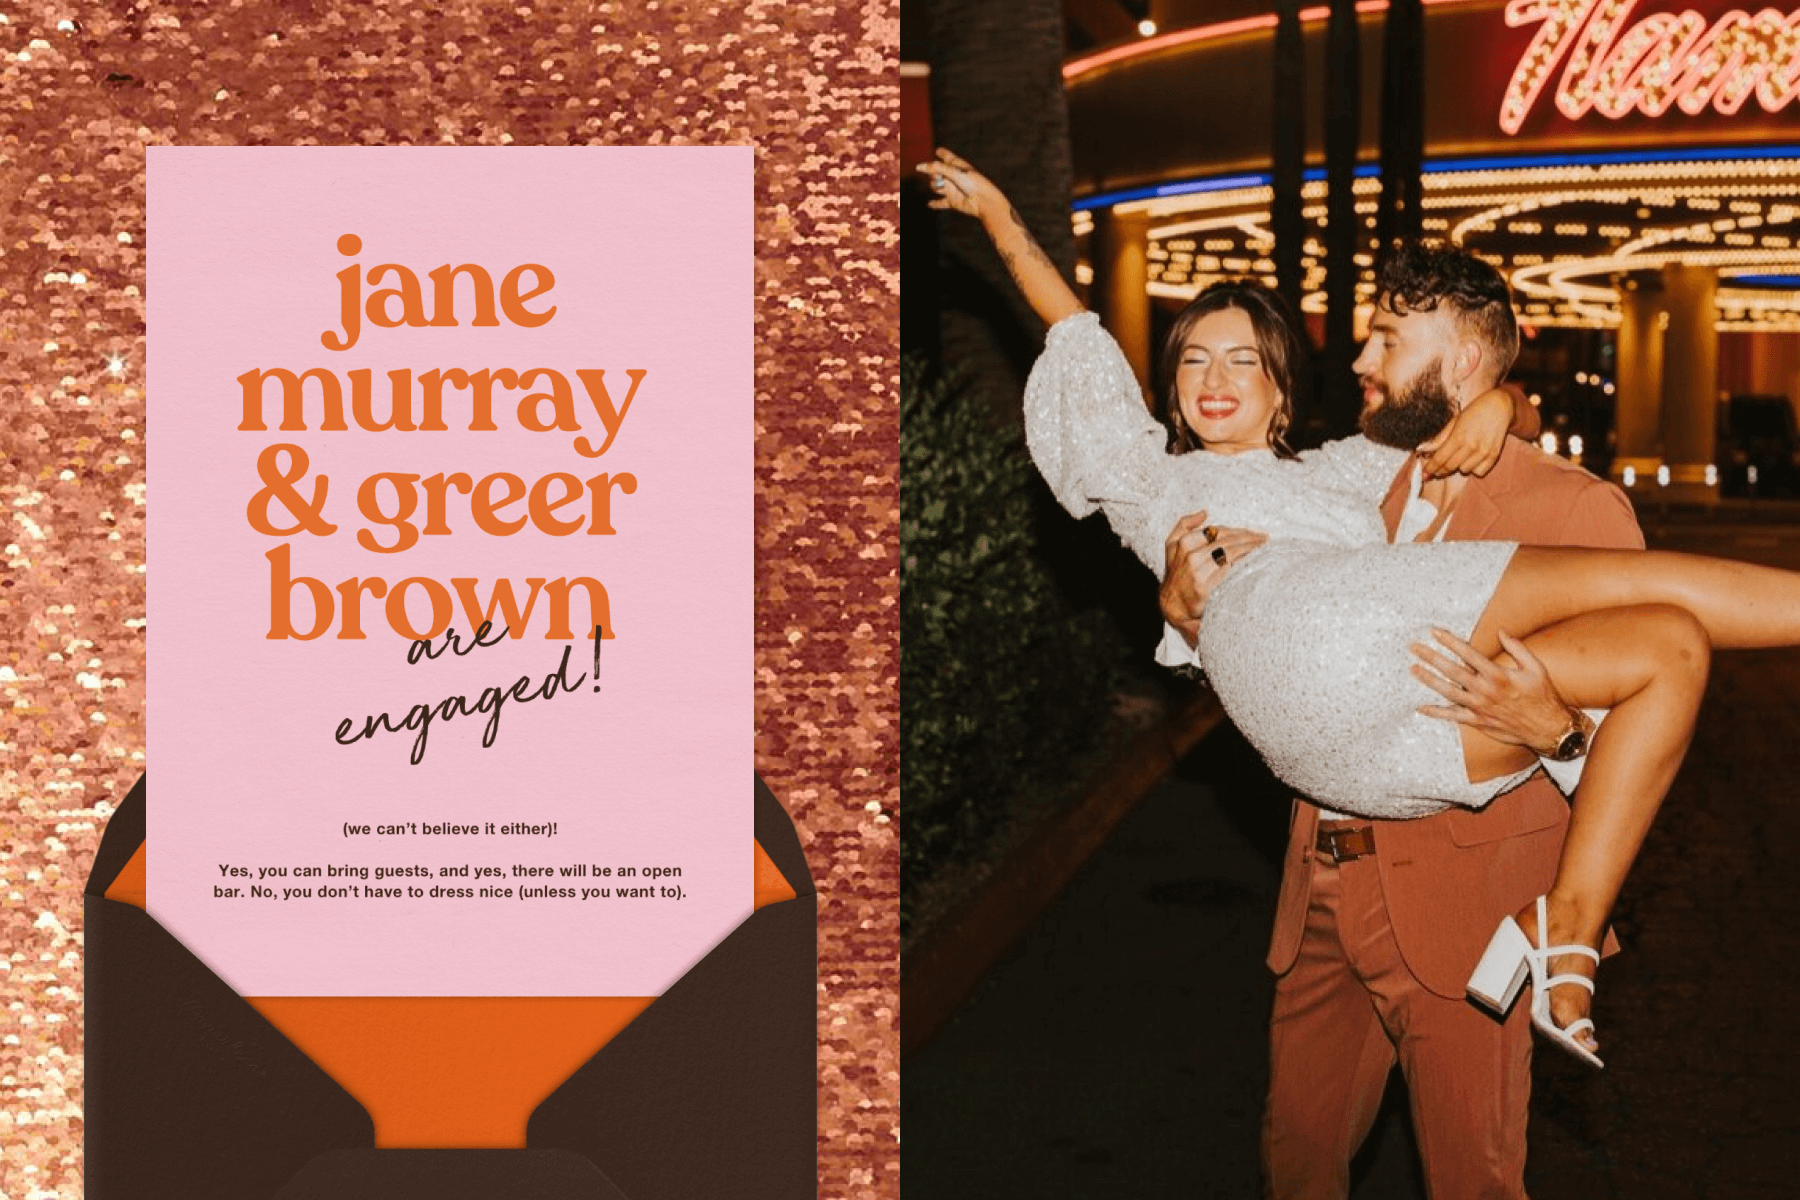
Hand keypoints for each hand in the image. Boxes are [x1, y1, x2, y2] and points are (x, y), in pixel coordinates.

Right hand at [916, 148, 1002, 222]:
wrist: (983, 202)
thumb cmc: (972, 183)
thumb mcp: (954, 172)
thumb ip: (937, 168)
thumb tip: (919, 167)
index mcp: (957, 166)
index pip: (948, 157)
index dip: (942, 153)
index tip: (938, 150)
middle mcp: (954, 177)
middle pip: (937, 173)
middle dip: (934, 173)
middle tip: (938, 176)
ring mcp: (952, 189)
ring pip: (936, 187)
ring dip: (935, 186)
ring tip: (940, 187)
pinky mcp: (952, 202)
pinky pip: (940, 203)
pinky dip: (935, 204)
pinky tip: (929, 204)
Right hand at [1159, 511, 1268, 646]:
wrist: (1171, 605)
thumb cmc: (1175, 574)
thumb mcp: (1171, 546)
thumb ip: (1184, 525)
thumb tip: (1204, 512)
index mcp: (1184, 542)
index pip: (1218, 531)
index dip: (1238, 531)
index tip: (1253, 533)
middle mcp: (1191, 555)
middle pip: (1227, 541)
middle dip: (1249, 537)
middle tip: (1264, 538)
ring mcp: (1198, 571)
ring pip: (1231, 553)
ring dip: (1250, 548)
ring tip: (1264, 546)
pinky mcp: (1205, 587)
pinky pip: (1229, 570)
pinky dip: (1244, 562)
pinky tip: (1255, 559)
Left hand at [1410, 627, 1573, 755]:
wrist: (1548, 728)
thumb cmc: (1543, 696)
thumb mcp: (1536, 667)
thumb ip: (1517, 648)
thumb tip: (1501, 631)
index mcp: (1498, 675)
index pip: (1468, 654)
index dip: (1450, 641)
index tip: (1434, 632)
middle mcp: (1485, 691)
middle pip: (1452, 671)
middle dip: (1431, 657)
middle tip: (1414, 647)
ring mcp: (1480, 707)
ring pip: (1448, 692)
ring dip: (1429, 680)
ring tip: (1413, 669)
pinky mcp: (1478, 721)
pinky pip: (1453, 717)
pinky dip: (1437, 712)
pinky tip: (1421, 707)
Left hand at [1417, 385, 1513, 477]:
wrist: (1499, 406)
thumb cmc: (1474, 412)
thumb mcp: (1453, 422)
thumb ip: (1439, 439)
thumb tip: (1422, 450)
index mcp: (1458, 436)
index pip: (1440, 459)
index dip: (1430, 468)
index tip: (1424, 474)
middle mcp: (1471, 446)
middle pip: (1450, 467)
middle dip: (1440, 470)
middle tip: (1436, 470)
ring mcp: (1484, 452)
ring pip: (1464, 471)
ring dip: (1459, 466)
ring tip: (1460, 455)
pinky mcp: (1494, 455)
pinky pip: (1479, 472)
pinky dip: (1474, 468)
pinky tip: (1473, 458)